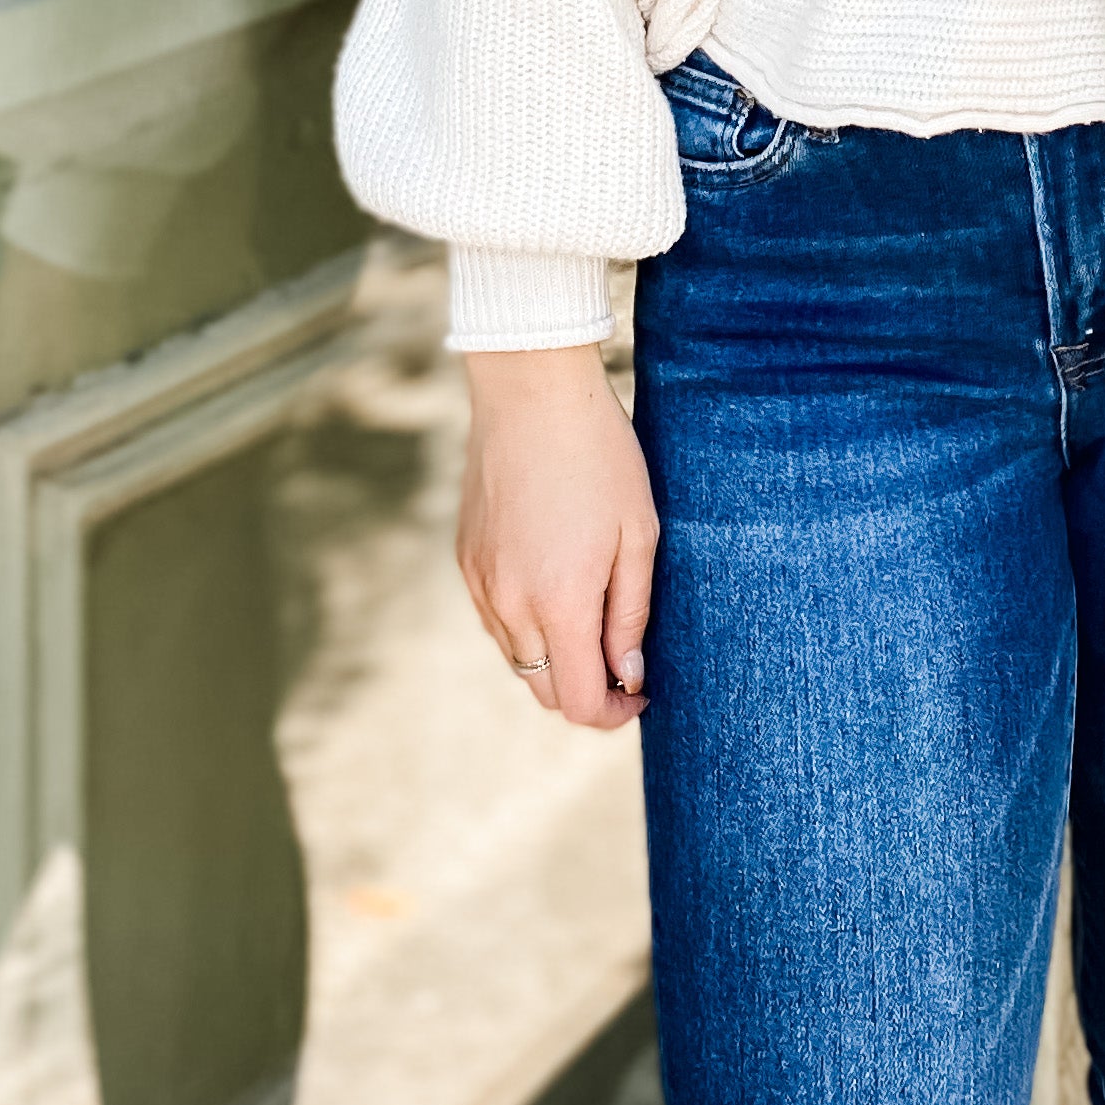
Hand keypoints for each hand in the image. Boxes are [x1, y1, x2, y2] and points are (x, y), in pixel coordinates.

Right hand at [456, 343, 657, 729]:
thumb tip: (626, 676)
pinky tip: (554, 580)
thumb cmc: (601, 456)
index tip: (640, 691)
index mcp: (559, 602)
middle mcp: (510, 603)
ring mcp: (480, 582)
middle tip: (622, 658)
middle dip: (585, 689)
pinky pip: (495, 618)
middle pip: (543, 689)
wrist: (532, 392)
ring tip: (592, 609)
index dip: (614, 713)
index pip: (578, 702)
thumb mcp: (639, 534)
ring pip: (517, 657)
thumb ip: (631, 615)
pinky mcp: (465, 559)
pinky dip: (526, 622)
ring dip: (555, 655)